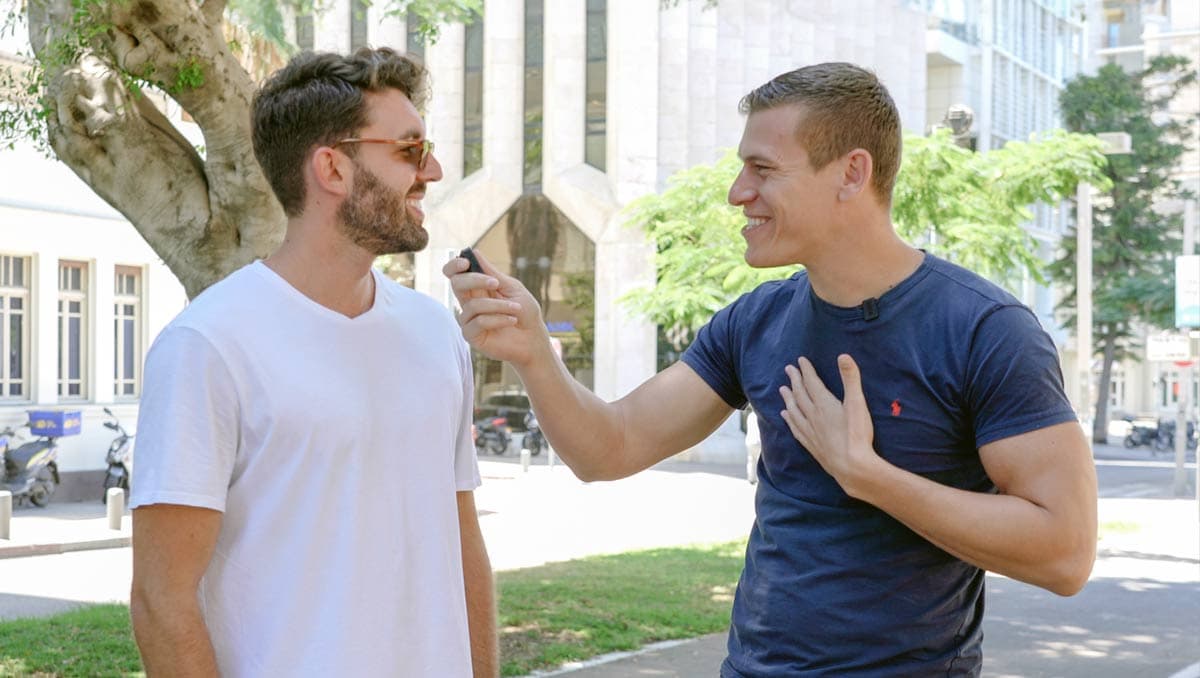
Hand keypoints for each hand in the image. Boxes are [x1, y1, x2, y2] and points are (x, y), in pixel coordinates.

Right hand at [442, 250, 550, 367]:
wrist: (533, 338)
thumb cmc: (525, 312)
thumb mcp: (512, 288)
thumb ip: (492, 273)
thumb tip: (475, 253)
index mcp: (477, 288)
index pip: (455, 274)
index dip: (454, 266)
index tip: (465, 262)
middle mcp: (469, 302)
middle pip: (456, 284)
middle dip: (475, 280)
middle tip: (495, 283)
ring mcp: (469, 319)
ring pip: (472, 305)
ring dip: (497, 305)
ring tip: (515, 309)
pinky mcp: (471, 335)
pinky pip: (478, 322)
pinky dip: (497, 319)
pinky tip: (511, 320)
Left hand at [778, 354, 883, 498]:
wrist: (852, 467)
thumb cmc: (857, 434)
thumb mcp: (858, 403)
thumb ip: (851, 379)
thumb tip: (843, 355)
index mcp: (824, 404)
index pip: (811, 383)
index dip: (806, 370)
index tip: (800, 360)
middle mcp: (813, 416)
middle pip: (800, 395)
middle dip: (794, 380)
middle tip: (788, 369)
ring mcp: (810, 431)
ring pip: (794, 411)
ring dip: (788, 398)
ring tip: (782, 389)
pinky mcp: (811, 445)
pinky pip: (795, 428)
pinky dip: (789, 419)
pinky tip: (785, 416)